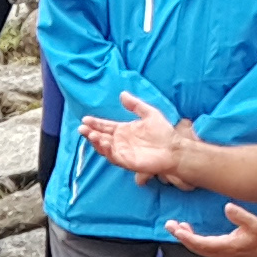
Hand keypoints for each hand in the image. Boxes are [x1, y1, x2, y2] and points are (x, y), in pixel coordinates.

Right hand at [80, 92, 195, 183]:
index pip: (106, 126)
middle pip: (101, 137)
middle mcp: (121, 142)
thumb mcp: (149, 113)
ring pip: (104, 147)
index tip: (85, 119)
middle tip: (82, 127)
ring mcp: (123, 152)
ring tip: (89, 134)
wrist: (174, 148)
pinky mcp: (127, 161)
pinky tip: (103, 142)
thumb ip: (135, 105)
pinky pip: (113, 156)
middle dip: (91, 132)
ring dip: (95, 141)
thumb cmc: (163, 132)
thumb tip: (122, 94)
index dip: (95, 123)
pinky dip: (106, 150)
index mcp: (124, 130)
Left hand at [170, 215, 256, 256]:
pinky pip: (201, 248)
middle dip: (180, 236)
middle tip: (169, 224)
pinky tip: (188, 231)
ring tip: (175, 226)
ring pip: (196, 248)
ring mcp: (219, 255)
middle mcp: (219, 254)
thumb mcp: (254, 225)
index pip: (200, 243)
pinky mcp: (220, 254)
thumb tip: (227, 207)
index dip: (187, 237)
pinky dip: (192, 239)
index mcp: (225, 247)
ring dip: (185, 237)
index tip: (176, 229)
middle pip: (194, 246)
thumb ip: (240, 216)